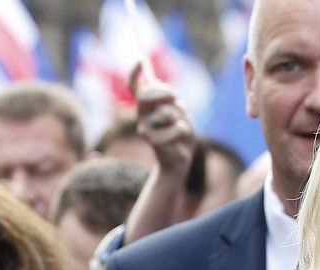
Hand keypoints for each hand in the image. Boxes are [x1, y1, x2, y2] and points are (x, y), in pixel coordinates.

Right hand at [130, 63, 194, 178]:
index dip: (135, 73)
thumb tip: (161, 87)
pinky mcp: (154, 143)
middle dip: (161, 91)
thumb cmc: (179, 132)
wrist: (179, 160)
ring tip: (181, 126)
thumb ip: (170, 100)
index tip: (140, 59)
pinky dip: (184, 131)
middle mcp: (141, 117)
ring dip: (180, 116)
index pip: (135, 87)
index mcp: (146, 107)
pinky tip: (181, 139)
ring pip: (166, 112)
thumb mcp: (178, 111)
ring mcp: (145, 130)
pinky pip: (176, 128)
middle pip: (143, 95)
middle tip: (175, 95)